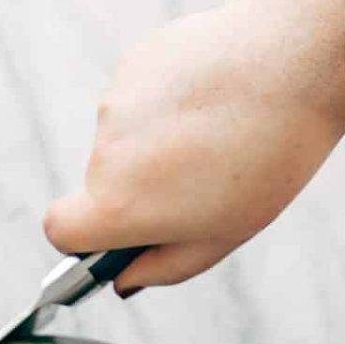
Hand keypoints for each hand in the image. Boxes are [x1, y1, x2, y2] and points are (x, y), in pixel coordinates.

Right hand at [45, 0, 344, 291]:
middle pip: (104, 185)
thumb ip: (163, 266)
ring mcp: (114, 103)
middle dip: (141, 193)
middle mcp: (104, 152)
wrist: (284, 68)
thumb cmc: (260, 165)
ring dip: (159, 148)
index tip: (116, 240)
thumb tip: (123, 279)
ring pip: (127, 141)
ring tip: (217, 141)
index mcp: (119, 205)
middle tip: (203, 188)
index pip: (60, 230)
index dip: (83, 241)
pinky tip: (211, 104)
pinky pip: (141, 101)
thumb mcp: (218, 239)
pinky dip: (167, 108)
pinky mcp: (132, 64)